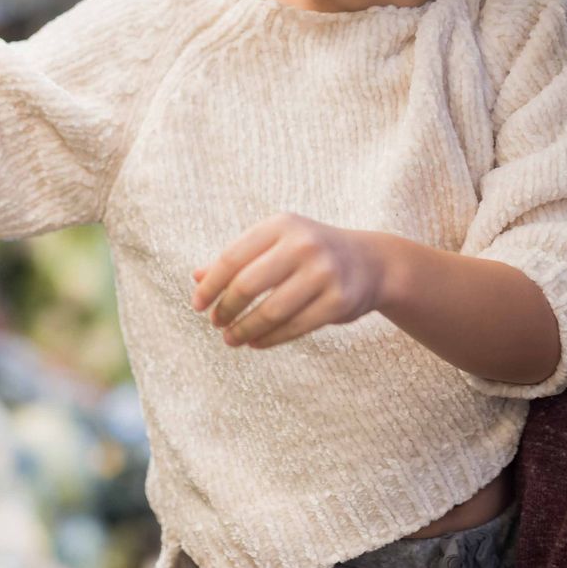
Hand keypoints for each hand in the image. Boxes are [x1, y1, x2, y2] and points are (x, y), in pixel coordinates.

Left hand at [191, 213, 391, 348]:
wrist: (370, 262)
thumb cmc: (309, 253)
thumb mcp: (275, 244)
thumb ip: (238, 258)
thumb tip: (197, 277)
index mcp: (280, 225)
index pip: (232, 257)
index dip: (211, 285)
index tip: (197, 305)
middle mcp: (303, 244)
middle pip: (248, 284)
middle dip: (226, 308)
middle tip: (216, 323)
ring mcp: (324, 272)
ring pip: (271, 310)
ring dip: (245, 329)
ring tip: (231, 339)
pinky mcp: (339, 301)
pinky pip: (294, 327)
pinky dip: (269, 338)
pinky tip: (255, 342)